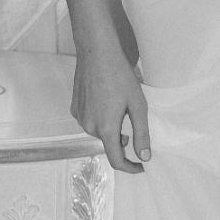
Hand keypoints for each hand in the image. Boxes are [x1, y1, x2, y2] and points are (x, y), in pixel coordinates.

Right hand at [71, 39, 150, 174]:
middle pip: (109, 143)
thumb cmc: (119, 75)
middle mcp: (89, 127)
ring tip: (119, 104)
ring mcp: (79, 117)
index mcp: (106, 128)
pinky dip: (100, 116)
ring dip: (111, 126)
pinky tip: (106, 99)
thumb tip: (145, 156)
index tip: (141, 166)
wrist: (96, 52)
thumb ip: (142, 133)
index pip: (116, 160)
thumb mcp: (138, 105)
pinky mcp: (75, 108)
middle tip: (132, 117)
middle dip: (122, 137)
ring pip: (99, 131)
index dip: (130, 167)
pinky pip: (90, 120)